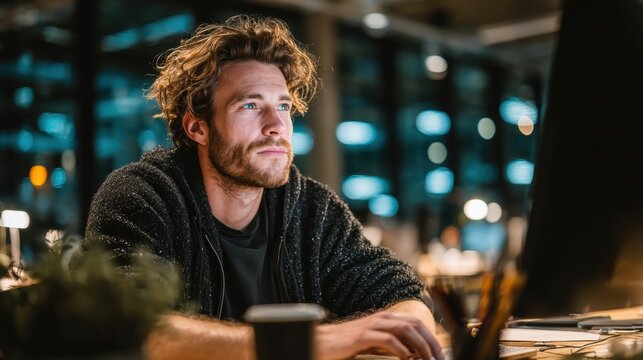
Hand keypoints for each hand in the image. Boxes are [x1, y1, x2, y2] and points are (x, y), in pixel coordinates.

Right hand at [315, 311, 443, 359]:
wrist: (320, 342)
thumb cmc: (346, 346)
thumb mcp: (373, 344)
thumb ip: (391, 346)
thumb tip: (412, 355)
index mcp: (385, 319)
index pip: (416, 324)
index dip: (431, 339)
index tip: (440, 356)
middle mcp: (381, 318)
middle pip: (415, 325)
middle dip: (431, 343)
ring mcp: (372, 325)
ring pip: (406, 330)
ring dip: (421, 347)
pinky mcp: (362, 336)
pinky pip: (388, 340)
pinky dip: (402, 350)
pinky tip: (408, 359)